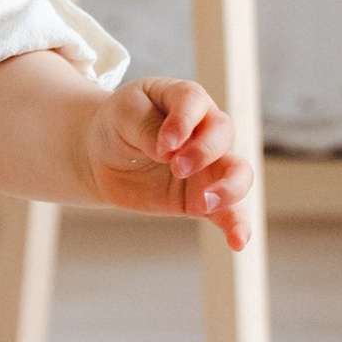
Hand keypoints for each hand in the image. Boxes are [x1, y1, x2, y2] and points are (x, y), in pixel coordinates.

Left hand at [80, 76, 253, 247]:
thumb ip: (146, 128)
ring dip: (229, 188)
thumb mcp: (122, 115)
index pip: (194, 101)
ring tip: (203, 203)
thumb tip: (168, 150)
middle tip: (175, 166)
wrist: (103, 156)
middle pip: (223, 133)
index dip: (184, 121)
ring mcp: (208, 165)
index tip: (165, 142)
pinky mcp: (202, 197)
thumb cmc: (118, 125)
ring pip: (238, 173)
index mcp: (184, 99)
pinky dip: (237, 225)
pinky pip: (228, 211)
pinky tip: (238, 241)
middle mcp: (204, 129)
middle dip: (203, 152)